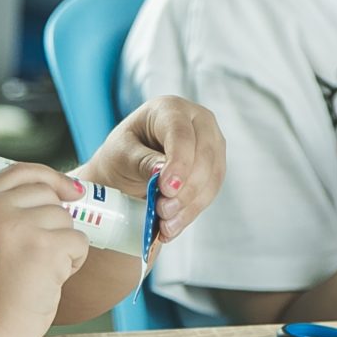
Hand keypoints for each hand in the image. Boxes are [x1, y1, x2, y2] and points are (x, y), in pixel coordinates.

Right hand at [0, 163, 87, 328]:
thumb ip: (4, 213)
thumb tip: (63, 191)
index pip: (20, 171)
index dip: (50, 177)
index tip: (71, 190)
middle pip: (47, 194)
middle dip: (55, 221)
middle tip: (41, 252)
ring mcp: (20, 225)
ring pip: (65, 219)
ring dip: (63, 244)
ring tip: (40, 270)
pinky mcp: (45, 246)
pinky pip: (78, 241)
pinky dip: (74, 261)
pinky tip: (52, 278)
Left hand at [83, 95, 224, 240]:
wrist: (129, 167)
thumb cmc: (123, 153)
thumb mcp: (122, 154)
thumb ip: (142, 161)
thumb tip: (162, 173)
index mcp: (170, 109)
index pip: (182, 133)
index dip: (179, 162)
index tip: (166, 189)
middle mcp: (197, 121)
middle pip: (204, 156)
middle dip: (185, 189)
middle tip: (163, 212)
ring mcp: (211, 144)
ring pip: (212, 178)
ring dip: (190, 206)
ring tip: (165, 226)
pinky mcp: (215, 168)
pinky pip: (210, 192)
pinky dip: (192, 212)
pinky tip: (173, 226)